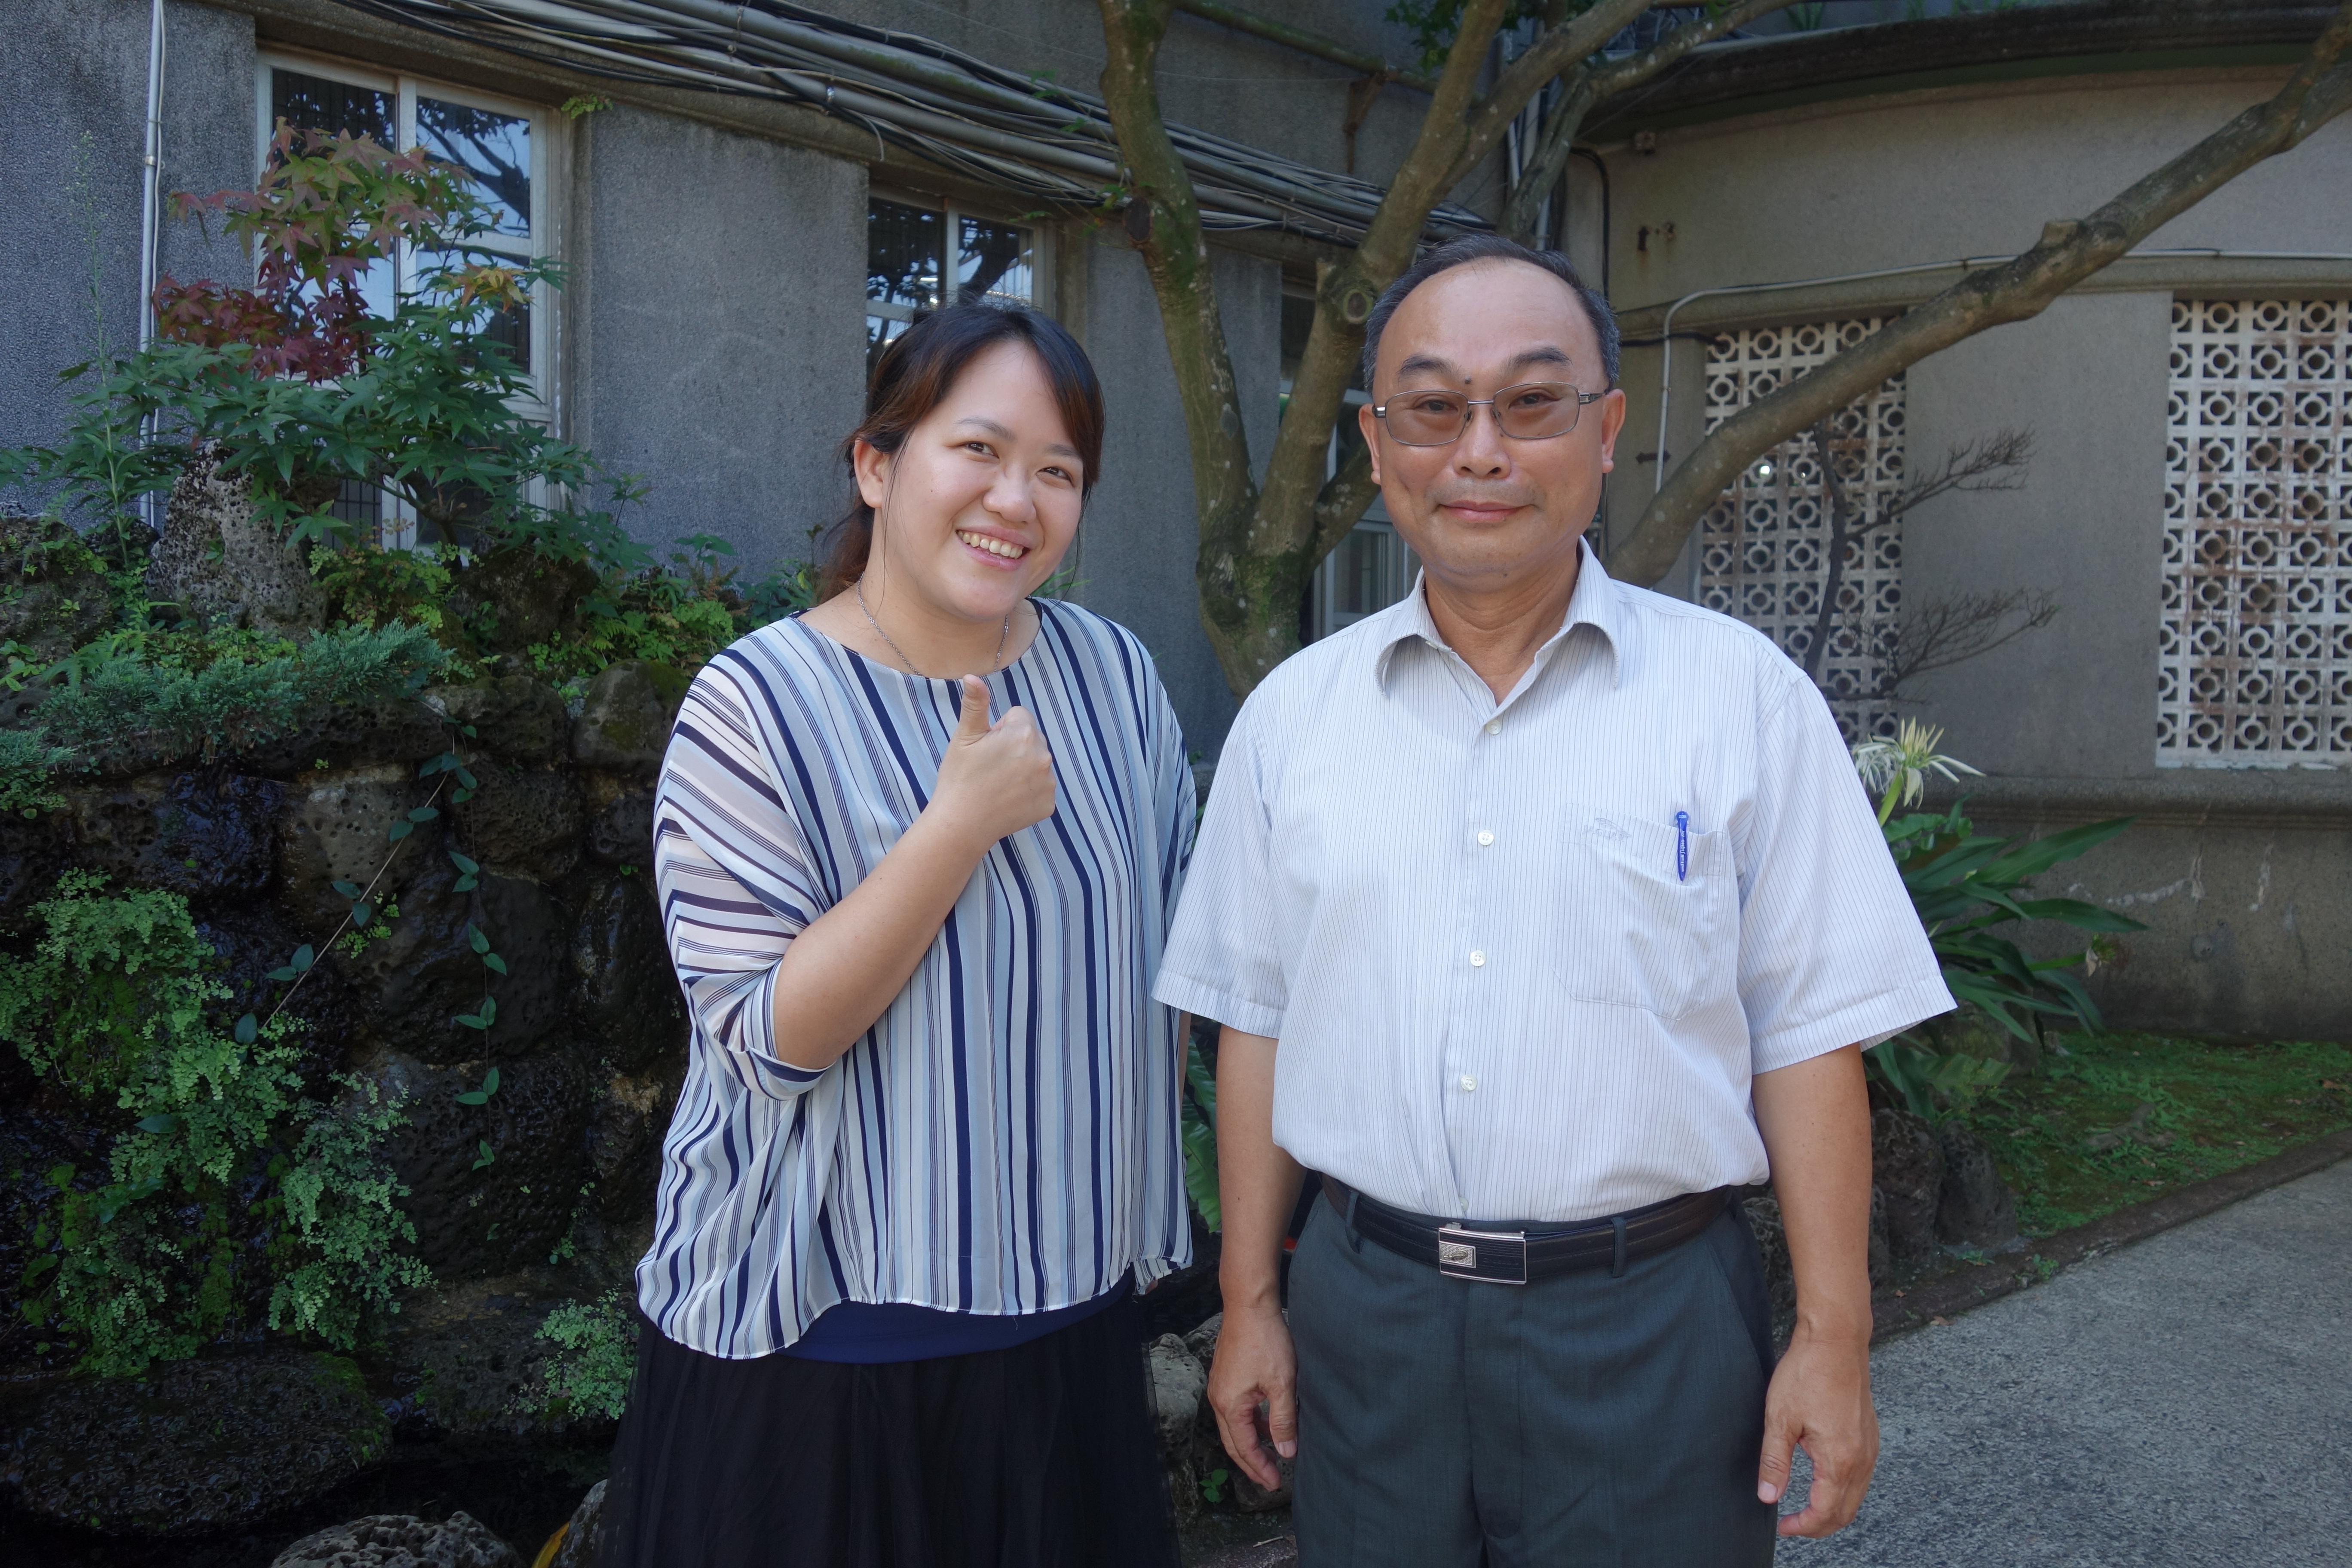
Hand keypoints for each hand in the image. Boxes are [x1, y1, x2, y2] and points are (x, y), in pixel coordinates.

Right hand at [929, 675, 1053, 849]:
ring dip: (1023, 768)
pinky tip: (1007, 799)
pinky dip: (1028, 792)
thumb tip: (972, 676)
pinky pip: (1041, 788)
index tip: (986, 748)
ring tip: (997, 784)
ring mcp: (1048, 783)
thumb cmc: (959, 778)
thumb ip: (975, 704)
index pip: (1019, 716)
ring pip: (1037, 763)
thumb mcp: (964, 737)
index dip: (999, 730)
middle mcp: (1043, 756)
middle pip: (1031, 739)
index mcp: (1024, 734)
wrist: (961, 825)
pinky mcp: (1048, 805)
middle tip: (990, 767)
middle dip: (1014, 747)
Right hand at [1206, 1298, 1296, 1490]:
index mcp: (1230, 1405)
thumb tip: (1285, 1452)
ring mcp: (1220, 1386)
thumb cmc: (1265, 1340)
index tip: (1275, 1483)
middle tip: (1270, 1479)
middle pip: (1234, 1442)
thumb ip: (1283, 1420)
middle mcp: (1218, 1399)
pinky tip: (1267, 1423)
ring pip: (1234, 1426)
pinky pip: (1235, 1410)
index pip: (1244, 1447)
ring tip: (1272, 1454)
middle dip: (1252, 1463)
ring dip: (1251, 1443)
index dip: (1260, 1468)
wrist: (1249, 1304)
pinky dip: (1250, 1423)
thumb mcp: (1281, 1383)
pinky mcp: (1225, 1376)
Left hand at [1757, 1322, 1878, 1536]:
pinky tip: (1824, 1481)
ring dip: (1833, 1509)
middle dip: (1819, 1525)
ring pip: (1856, 1496)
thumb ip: (1774, 1462)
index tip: (1782, 1526)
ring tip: (1805, 1508)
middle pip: (1845, 1512)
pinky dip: (1843, 1489)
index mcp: (1840, 1460)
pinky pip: (1862, 1476)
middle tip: (1792, 1523)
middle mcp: (1862, 1459)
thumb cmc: (1807, 1373)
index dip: (1803, 1527)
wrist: (1835, 1340)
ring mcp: (1870, 1446)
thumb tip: (1768, 1497)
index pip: (1825, 1513)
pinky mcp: (1870, 1434)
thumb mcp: (1780, 1419)